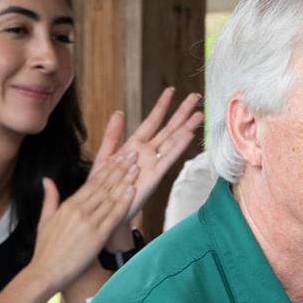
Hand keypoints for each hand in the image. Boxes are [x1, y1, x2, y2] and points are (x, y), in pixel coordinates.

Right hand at [30, 150, 138, 296]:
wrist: (45, 271)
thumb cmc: (45, 250)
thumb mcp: (45, 220)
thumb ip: (49, 198)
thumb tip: (46, 180)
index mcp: (69, 205)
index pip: (92, 182)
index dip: (108, 168)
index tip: (119, 157)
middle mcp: (80, 210)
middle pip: (104, 185)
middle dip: (120, 168)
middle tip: (133, 154)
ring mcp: (89, 222)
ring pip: (110, 197)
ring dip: (125, 181)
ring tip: (137, 168)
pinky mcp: (96, 236)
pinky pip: (113, 216)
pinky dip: (123, 203)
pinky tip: (132, 191)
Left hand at [91, 87, 202, 235]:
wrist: (104, 211)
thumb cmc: (103, 188)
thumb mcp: (104, 156)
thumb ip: (112, 135)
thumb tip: (119, 112)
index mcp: (134, 146)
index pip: (151, 122)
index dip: (161, 106)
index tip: (171, 91)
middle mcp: (147, 153)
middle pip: (168, 128)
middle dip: (181, 113)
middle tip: (195, 97)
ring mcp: (152, 164)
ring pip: (172, 141)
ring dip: (186, 127)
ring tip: (199, 114)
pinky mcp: (153, 176)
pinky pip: (168, 158)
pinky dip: (178, 147)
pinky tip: (188, 135)